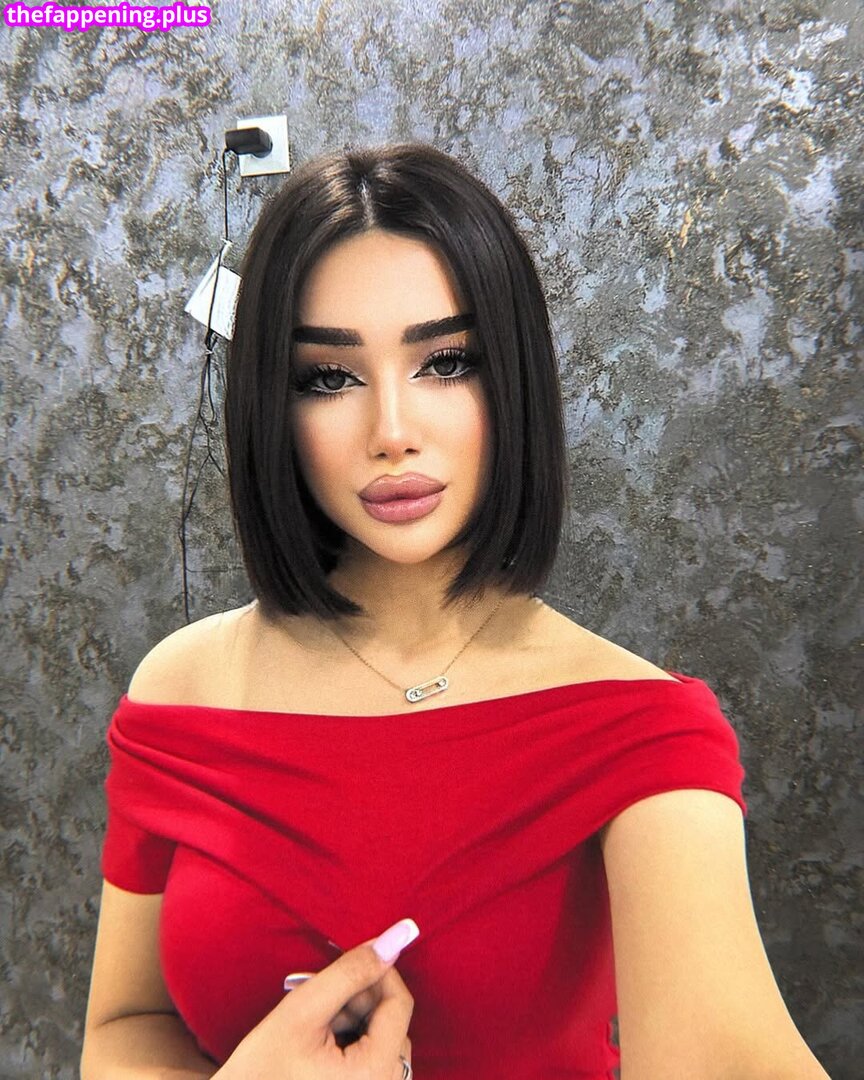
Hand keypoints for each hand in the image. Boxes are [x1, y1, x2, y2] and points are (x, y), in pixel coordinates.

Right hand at [213, 922, 417, 1078]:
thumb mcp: (303, 1010)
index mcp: (376, 1074)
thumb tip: (398, 936)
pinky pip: (376, 1060)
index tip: (346, 961)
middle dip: (359, 1000)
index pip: (399, 1003)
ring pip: (384, 1038)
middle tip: (319, 999)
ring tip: (316, 1027)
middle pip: (393, 1022)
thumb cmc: (261, 1070)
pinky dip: (354, 1042)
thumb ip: (350, 972)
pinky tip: (322, 1046)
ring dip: (355, 1020)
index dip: (376, 972)